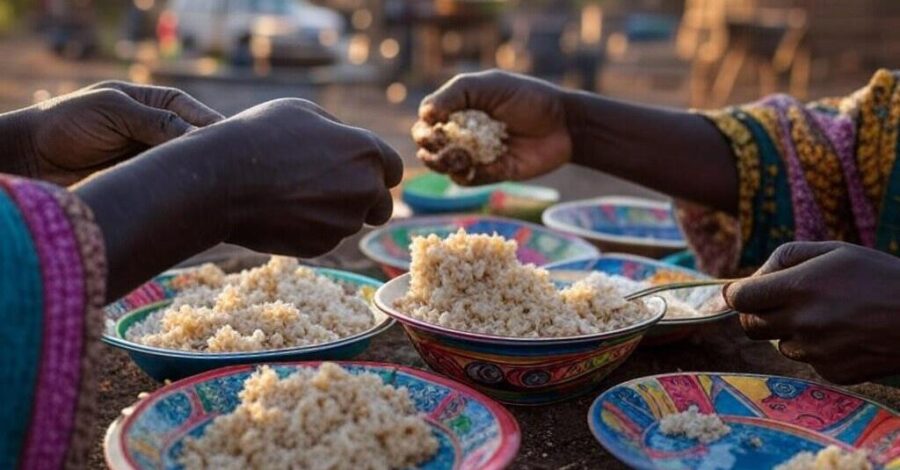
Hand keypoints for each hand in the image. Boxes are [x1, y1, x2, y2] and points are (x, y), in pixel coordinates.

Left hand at [1, 81, 222, 185]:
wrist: (33, 156)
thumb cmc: (68, 122)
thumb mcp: (113, 111)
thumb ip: (157, 121)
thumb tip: (200, 136)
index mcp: (160, 103)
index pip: (200, 117)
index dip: (217, 132)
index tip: (228, 150)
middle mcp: (163, 130)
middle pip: (199, 145)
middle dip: (211, 159)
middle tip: (226, 176)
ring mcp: (156, 158)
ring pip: (188, 169)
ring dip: (196, 179)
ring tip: (211, 192)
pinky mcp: (147, 183)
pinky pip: (171, 187)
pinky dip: (180, 194)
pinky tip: (189, 202)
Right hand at [207, 99, 402, 254]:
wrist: (220, 181)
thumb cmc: (259, 136)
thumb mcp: (304, 113)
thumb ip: (339, 133)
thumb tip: (352, 148)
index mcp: (367, 152)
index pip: (393, 169)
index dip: (376, 170)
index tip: (358, 170)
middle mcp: (365, 189)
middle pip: (382, 204)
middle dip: (364, 199)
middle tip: (331, 189)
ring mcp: (345, 222)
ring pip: (351, 222)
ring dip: (335, 213)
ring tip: (295, 195)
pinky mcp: (322, 246)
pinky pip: (326, 238)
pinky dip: (312, 229)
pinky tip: (284, 212)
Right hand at [416, 70, 571, 184]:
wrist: (562, 125)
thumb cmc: (526, 98)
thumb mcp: (488, 86)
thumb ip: (454, 94)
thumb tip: (424, 115)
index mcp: (459, 108)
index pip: (427, 120)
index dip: (424, 126)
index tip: (433, 125)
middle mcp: (463, 132)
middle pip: (428, 145)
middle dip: (428, 146)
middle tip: (440, 143)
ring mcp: (474, 154)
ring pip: (442, 166)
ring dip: (442, 162)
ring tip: (460, 155)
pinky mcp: (488, 174)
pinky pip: (464, 181)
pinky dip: (462, 175)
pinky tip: (472, 166)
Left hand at [724, 241, 899, 383]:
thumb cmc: (879, 276)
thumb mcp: (833, 251)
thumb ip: (783, 259)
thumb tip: (750, 280)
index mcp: (798, 288)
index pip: (738, 299)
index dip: (736, 294)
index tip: (742, 292)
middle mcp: (802, 322)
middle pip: (750, 325)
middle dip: (758, 313)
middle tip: (779, 303)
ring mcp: (817, 352)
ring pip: (780, 344)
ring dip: (791, 331)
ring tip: (829, 315)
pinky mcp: (833, 373)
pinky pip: (808, 361)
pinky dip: (817, 349)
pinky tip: (845, 335)